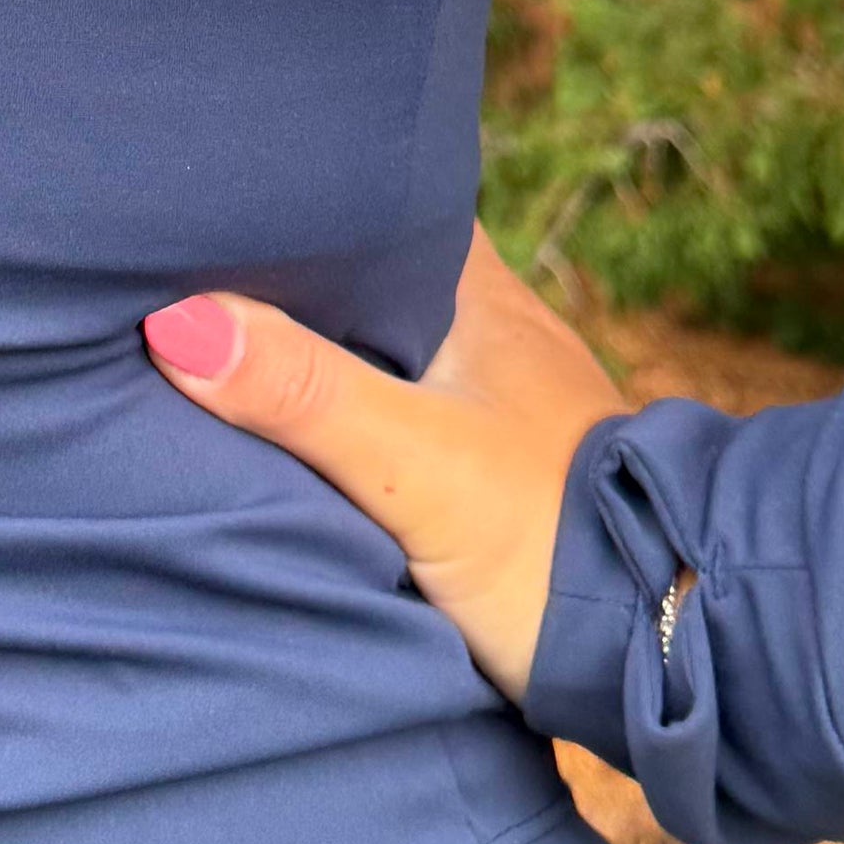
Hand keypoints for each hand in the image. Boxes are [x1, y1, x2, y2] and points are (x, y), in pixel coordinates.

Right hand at [142, 224, 630, 704]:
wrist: (664, 647)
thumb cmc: (547, 540)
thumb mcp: (409, 463)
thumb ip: (302, 392)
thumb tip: (179, 322)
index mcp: (482, 296)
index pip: (383, 206)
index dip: (306, 198)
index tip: (221, 196)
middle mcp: (499, 332)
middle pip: (376, 281)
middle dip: (301, 285)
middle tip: (197, 278)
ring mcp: (507, 403)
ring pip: (395, 354)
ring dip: (330, 360)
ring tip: (232, 359)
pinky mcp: (506, 474)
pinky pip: (412, 419)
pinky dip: (361, 422)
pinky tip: (309, 447)